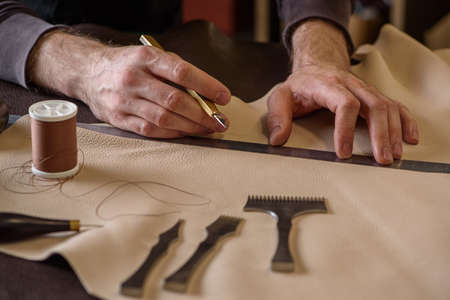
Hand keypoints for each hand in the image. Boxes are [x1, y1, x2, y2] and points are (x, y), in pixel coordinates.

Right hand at [27, 31, 230, 137]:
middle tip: (220, 121)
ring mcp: (124, 100)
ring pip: (164, 118)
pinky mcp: (118, 118)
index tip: (224, 97)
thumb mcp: (150, 57)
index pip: (181, 72)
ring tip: (208, 129)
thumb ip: (175, 72)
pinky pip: (150, 130)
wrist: (88, 73)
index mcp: (145, 58)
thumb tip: (207, 95)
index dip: (206, 85)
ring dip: (191, 126)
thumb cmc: (129, 65)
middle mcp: (133, 78)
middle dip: (202, 114)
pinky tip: (186, 132)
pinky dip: (173, 133)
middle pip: (175, 100)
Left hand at [267, 20, 418, 164]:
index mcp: (327, 84)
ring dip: (394, 132)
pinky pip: (394, 105)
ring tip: (393, 156)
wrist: (316, 66)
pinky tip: (409, 138)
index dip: (346, 129)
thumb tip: (278, 139)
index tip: (344, 153)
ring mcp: (365, 89)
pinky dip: (405, 121)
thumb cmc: (299, 86)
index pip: (345, 103)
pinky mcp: (373, 95)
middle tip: (381, 160)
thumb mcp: (280, 96)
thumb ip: (277, 115)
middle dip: (380, 134)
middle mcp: (351, 84)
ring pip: (387, 106)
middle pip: (373, 105)